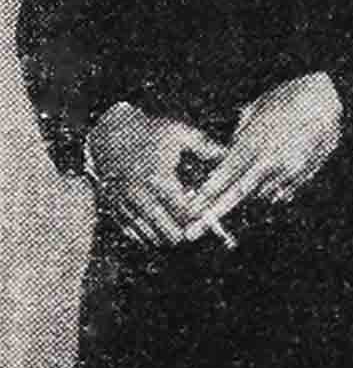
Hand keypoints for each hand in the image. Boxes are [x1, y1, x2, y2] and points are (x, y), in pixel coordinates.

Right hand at [87, 103, 226, 247]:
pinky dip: (148, 234)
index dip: (198, 217)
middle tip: (196, 223)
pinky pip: (133, 233)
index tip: (207, 214)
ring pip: (150, 235)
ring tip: (180, 224)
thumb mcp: (178, 132)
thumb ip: (204, 145)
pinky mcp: (114, 209)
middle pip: (168, 230)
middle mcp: (140, 195)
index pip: (184, 211)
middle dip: (185, 230)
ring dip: (167, 235)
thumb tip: (225, 153)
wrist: (112, 134)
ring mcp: (125, 205)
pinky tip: (159, 225)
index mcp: (158, 178)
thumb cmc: (149, 131)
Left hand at [183, 72, 342, 239]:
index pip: (223, 174)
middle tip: (190, 233)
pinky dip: (276, 187)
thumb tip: (227, 155)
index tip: (189, 209)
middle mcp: (268, 159)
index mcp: (253, 141)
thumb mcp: (257, 109)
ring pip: (259, 194)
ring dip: (254, 189)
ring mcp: (286, 171)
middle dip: (211, 214)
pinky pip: (281, 193)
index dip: (205, 194)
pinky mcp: (302, 175)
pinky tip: (283, 167)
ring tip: (268, 163)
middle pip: (235, 194)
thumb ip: (242, 135)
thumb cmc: (287, 98)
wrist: (323, 98)